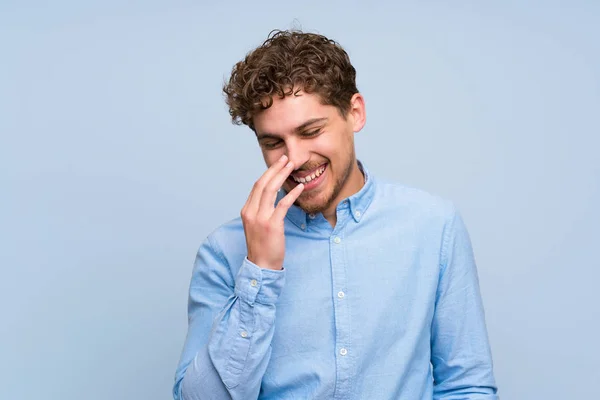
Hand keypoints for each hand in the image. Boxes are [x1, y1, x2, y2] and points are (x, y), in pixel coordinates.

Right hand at [241, 155, 303, 269]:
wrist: (261, 265)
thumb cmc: (261, 246)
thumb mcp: (256, 225)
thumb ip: (261, 210)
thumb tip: (274, 195)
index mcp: (246, 210)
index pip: (257, 186)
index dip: (268, 173)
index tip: (278, 164)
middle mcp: (251, 212)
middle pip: (262, 183)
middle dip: (275, 169)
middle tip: (286, 159)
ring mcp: (260, 218)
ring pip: (270, 190)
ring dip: (282, 175)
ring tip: (292, 166)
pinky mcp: (272, 225)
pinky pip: (282, 204)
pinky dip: (291, 194)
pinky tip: (299, 187)